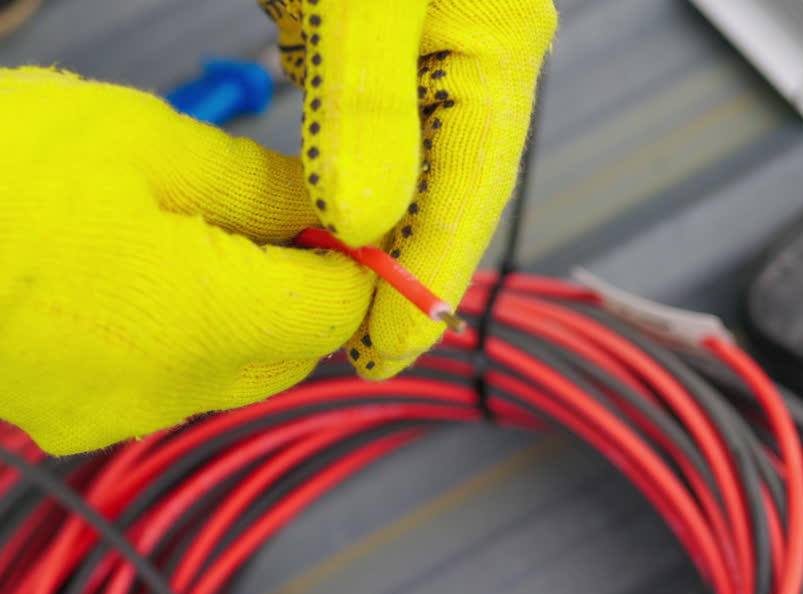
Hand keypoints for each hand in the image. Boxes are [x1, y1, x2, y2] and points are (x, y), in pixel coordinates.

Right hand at [0, 67, 374, 453]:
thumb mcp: (150, 144)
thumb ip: (259, 190)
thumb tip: (326, 215)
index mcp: (202, 319)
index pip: (333, 314)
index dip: (352, 264)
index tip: (335, 220)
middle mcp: (166, 393)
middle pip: (283, 357)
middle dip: (294, 296)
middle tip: (263, 221)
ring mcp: (109, 418)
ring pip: (218, 378)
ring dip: (229, 322)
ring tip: (176, 242)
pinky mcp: (60, 421)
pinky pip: (151, 390)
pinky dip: (165, 347)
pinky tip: (115, 285)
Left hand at [259, 0, 556, 377]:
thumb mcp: (364, 3)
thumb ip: (367, 104)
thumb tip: (361, 221)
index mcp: (494, 44)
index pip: (470, 189)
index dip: (428, 277)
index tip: (386, 347)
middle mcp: (463, 53)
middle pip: (439, 189)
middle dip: (399, 270)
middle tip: (361, 350)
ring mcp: (410, 49)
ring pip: (394, 166)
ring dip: (363, 234)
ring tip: (334, 306)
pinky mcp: (355, 36)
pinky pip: (351, 129)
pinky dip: (329, 180)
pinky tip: (308, 222)